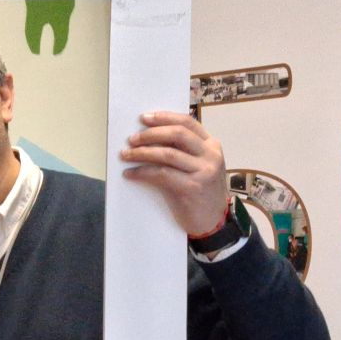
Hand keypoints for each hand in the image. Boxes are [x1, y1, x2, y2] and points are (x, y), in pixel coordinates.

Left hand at [120, 110, 229, 236]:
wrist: (214, 222)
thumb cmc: (202, 192)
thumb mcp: (200, 166)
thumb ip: (185, 151)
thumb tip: (150, 137)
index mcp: (212, 145)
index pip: (187, 122)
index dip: (164, 117)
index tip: (144, 118)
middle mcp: (210, 155)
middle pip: (177, 134)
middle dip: (151, 134)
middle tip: (132, 139)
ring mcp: (203, 171)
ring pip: (166, 154)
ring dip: (142, 153)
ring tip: (126, 155)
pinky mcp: (192, 187)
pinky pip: (161, 174)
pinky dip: (142, 172)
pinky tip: (130, 174)